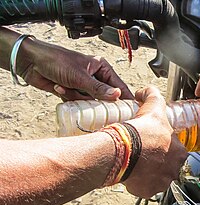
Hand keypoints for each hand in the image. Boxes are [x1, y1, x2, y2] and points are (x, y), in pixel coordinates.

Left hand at [18, 38, 133, 100]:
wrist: (30, 61)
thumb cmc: (56, 60)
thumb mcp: (80, 76)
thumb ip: (98, 88)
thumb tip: (117, 96)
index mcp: (101, 68)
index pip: (119, 86)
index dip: (125, 98)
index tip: (131, 110)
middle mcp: (94, 76)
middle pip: (104, 97)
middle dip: (95, 100)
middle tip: (92, 104)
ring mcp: (83, 85)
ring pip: (89, 101)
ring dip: (76, 97)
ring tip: (65, 86)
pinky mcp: (72, 92)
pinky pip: (77, 102)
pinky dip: (68, 97)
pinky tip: (58, 87)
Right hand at [124, 86, 187, 197]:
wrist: (124, 150)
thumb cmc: (141, 132)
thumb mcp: (153, 107)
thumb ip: (153, 95)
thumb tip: (147, 90)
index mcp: (180, 152)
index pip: (175, 149)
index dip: (163, 145)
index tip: (152, 143)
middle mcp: (174, 170)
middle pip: (167, 166)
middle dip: (157, 161)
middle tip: (143, 153)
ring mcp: (161, 183)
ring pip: (156, 178)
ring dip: (148, 172)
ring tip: (136, 163)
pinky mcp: (147, 191)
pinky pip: (144, 188)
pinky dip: (138, 183)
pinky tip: (131, 173)